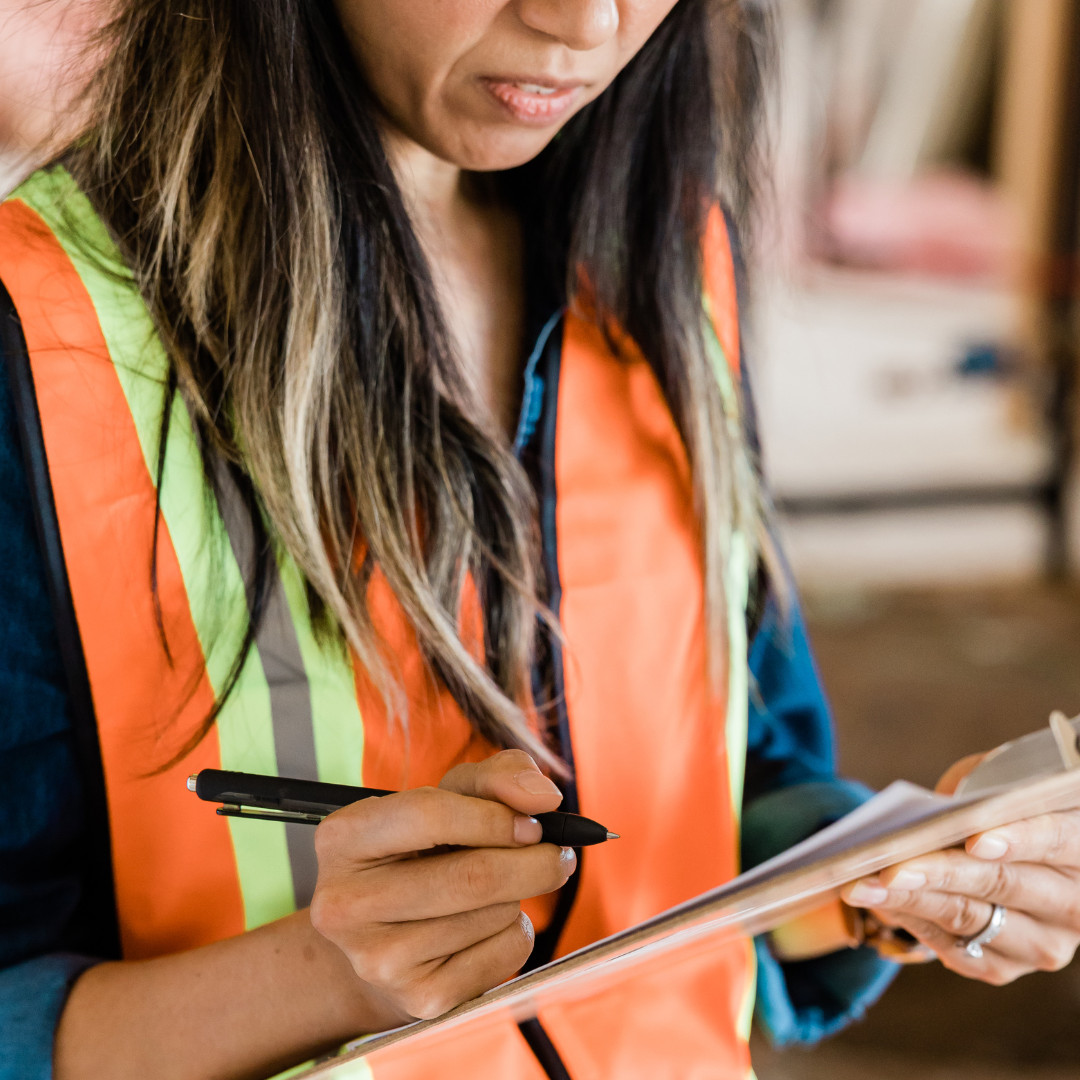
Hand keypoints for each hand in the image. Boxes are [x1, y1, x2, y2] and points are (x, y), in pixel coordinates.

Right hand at [309, 749, 574, 1019]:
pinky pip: (503, 954)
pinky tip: (487, 927)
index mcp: (344, 837)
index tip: (535, 823)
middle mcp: (346, 903)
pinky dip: (516, 934)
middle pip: (472, 876)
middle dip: (533, 862)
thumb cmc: (424, 851)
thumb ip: (497, 777)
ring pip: (493, 915)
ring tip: (496, 890)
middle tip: (559, 854)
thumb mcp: (450, 797)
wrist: (387, 940)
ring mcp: (378, 959)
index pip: (429, 814)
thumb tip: (543, 798)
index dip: (495, 816)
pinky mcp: (419, 999)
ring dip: (518, 896)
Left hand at [841, 756, 1079, 983]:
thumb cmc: (999, 803)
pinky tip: (876, 900)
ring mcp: (1043, 945)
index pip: (1057, 840)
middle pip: (1001, 885)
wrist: (1005, 853)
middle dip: (940, 872)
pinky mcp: (1005, 968)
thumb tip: (930, 813)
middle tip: (888, 866)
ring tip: (860, 883)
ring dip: (908, 900)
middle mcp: (1074, 905)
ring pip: (970, 919)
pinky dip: (910, 919)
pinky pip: (953, 947)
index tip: (975, 839)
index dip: (1018, 839)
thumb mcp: (999, 782)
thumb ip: (980, 789)